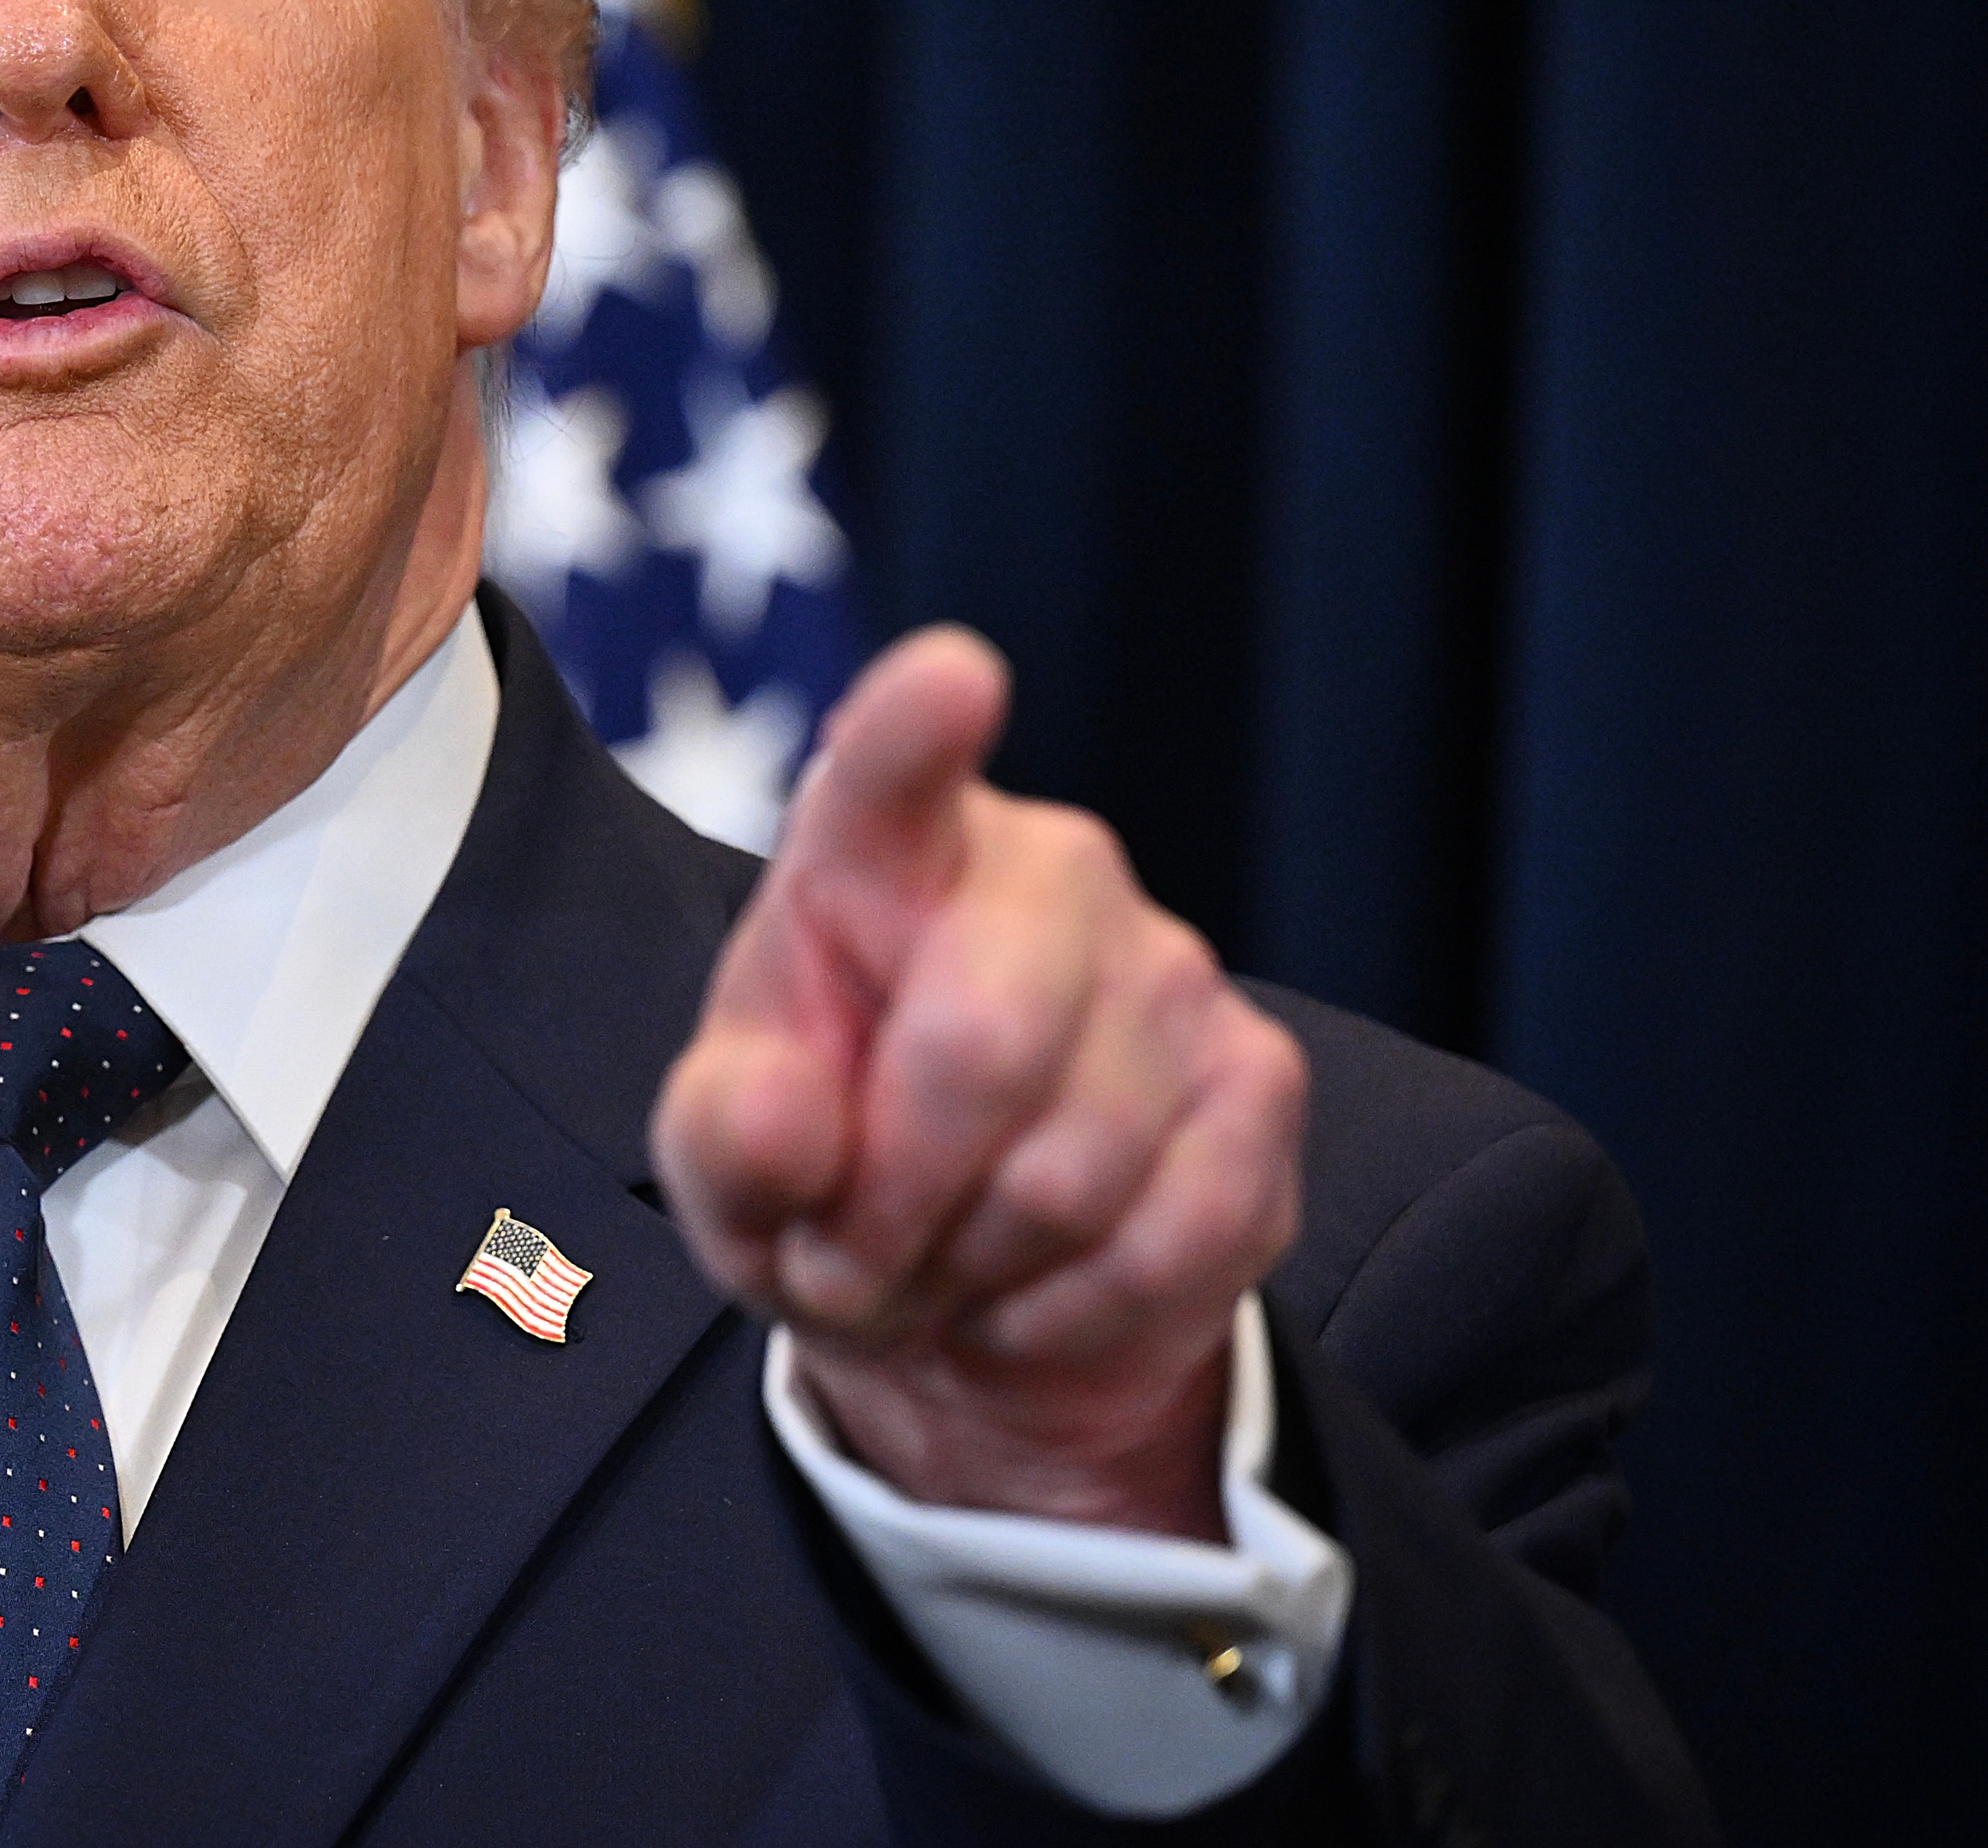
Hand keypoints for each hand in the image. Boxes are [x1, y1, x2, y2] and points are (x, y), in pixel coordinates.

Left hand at [648, 626, 1307, 1539]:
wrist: (963, 1286)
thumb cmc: (825, 1173)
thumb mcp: (728, 1161)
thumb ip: (727, 1132)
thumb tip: (782, 1120)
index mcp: (883, 851)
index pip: (895, 770)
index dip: (920, 724)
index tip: (951, 677)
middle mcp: (1049, 871)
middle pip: (981, 1046)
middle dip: (894, 1203)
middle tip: (847, 1258)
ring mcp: (1173, 968)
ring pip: (1069, 1175)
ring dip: (975, 1268)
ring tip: (939, 1264)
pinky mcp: (1260, 1080)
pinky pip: (1169, 1238)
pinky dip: (1070, 1310)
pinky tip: (1029, 1294)